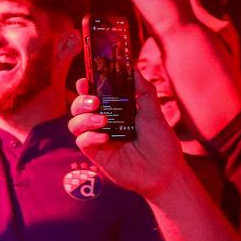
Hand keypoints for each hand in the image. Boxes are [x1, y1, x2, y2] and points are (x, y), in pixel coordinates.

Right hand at [67, 74, 181, 197]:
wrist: (165, 172)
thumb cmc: (161, 143)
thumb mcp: (154, 113)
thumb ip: (143, 91)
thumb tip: (132, 68)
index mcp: (116, 111)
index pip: (94, 95)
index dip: (86, 87)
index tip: (85, 80)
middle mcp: (104, 123)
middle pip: (78, 107)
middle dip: (81, 101)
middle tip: (94, 102)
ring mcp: (98, 138)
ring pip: (75, 124)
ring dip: (84, 118)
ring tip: (102, 120)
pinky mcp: (96, 154)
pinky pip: (82, 142)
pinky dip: (90, 137)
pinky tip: (105, 137)